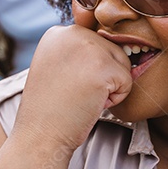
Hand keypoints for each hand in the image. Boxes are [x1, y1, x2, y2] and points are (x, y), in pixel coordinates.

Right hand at [13, 25, 133, 152]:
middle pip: (112, 51)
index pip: (96, 44)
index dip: (88, 71)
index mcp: (58, 32)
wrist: (40, 136)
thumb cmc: (50, 109)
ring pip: (122, 64)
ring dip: (109, 87)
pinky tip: (90, 104)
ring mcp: (88, 47)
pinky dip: (115, 99)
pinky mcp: (103, 66)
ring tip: (82, 97)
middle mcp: (72, 32)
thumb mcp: (56, 67)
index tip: (65, 85)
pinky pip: (127, 81)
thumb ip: (77, 51)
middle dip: (101, 78)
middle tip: (74, 94)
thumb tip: (116, 46)